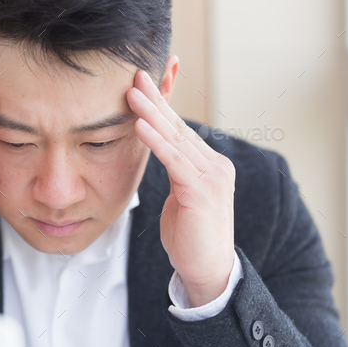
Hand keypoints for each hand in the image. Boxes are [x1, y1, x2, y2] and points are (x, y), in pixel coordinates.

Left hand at [127, 70, 235, 306]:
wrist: (208, 271)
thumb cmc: (190, 236)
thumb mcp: (182, 198)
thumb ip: (177, 173)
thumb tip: (161, 153)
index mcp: (211, 166)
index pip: (181, 130)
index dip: (162, 106)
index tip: (144, 84)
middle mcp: (216, 166)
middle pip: (179, 127)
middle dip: (156, 99)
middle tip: (136, 74)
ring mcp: (212, 178)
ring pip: (176, 138)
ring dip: (151, 112)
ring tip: (131, 91)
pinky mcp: (201, 193)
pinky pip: (173, 161)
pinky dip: (155, 141)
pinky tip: (139, 123)